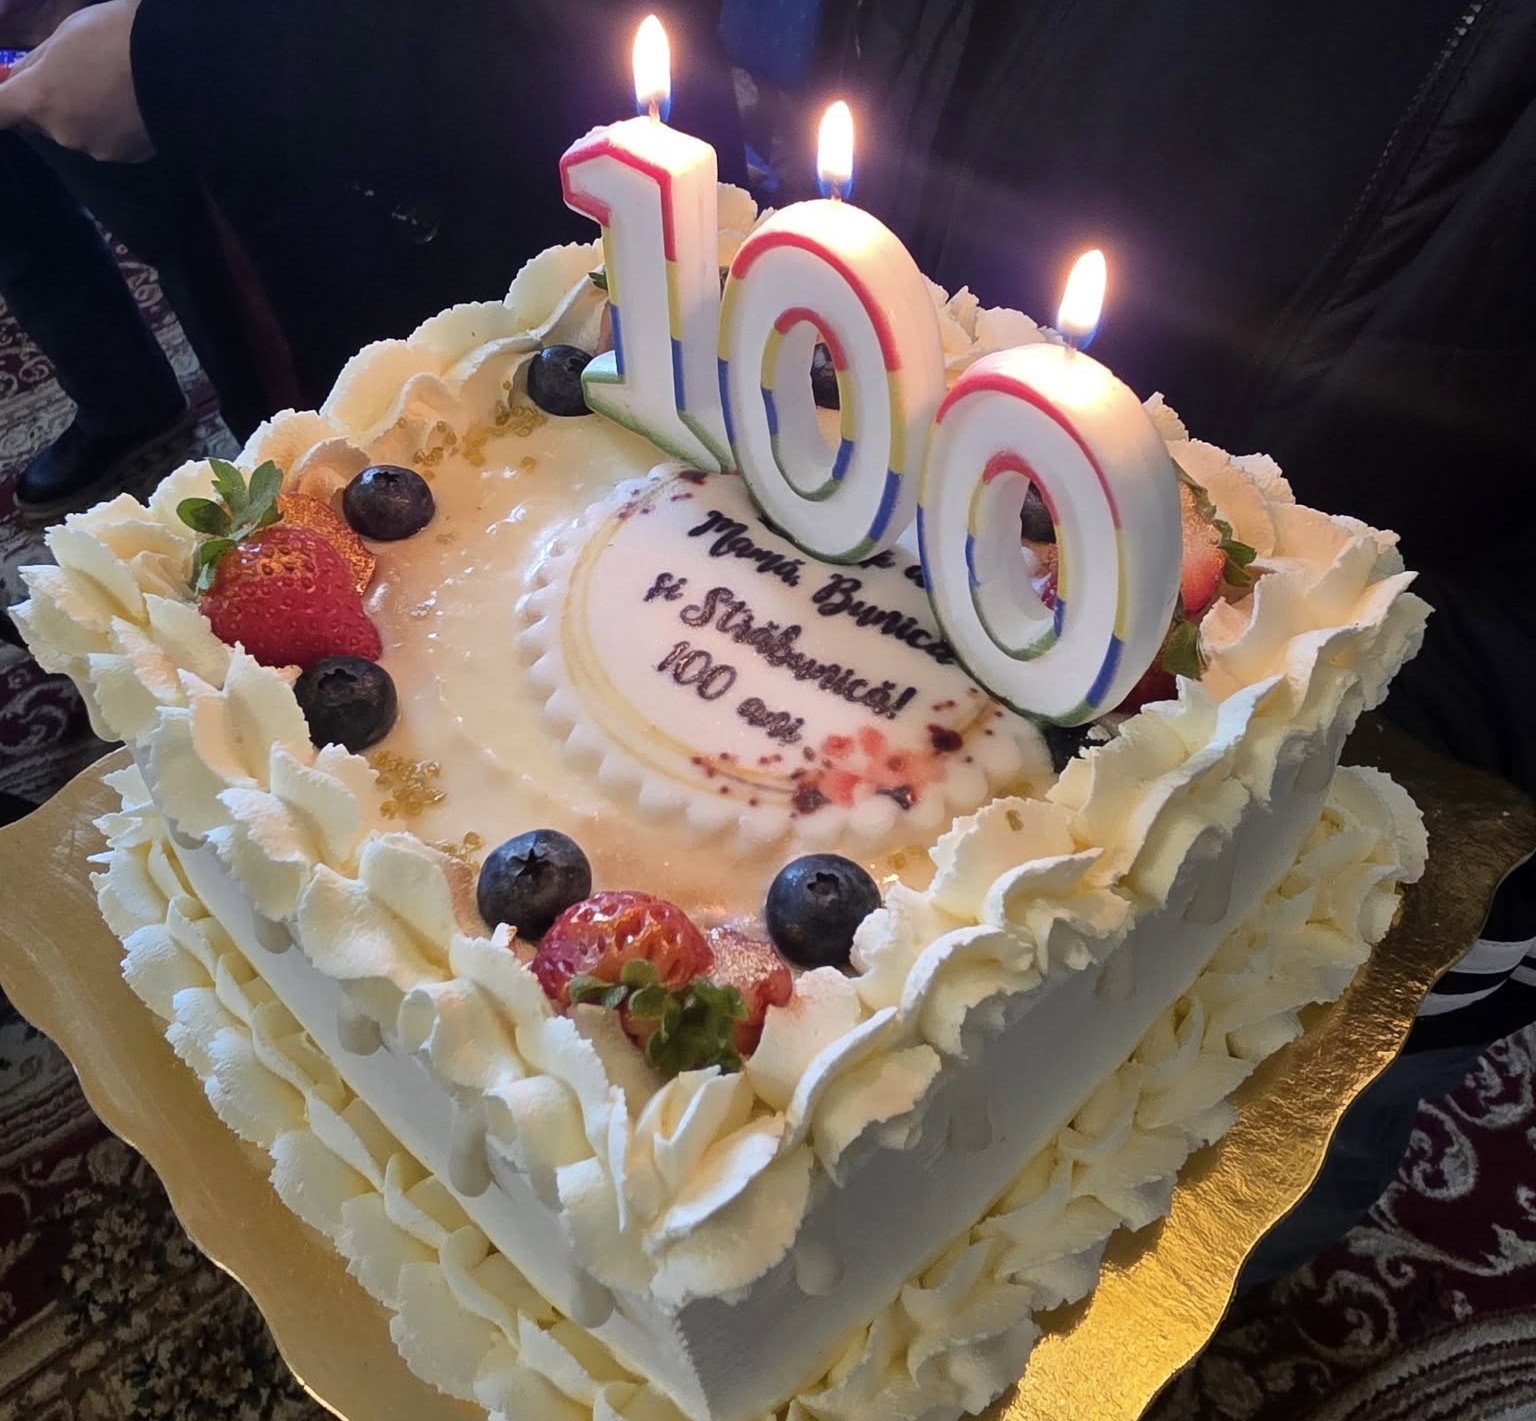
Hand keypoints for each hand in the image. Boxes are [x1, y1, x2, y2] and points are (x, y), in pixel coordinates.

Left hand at [0, 0, 151, 161]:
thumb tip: (20, 80)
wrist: (180, 64)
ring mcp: (97, 149)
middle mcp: (62, 133)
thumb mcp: (64, 35)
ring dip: (86, 115)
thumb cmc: (115, 36)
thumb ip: (35, 64)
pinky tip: (133, 106)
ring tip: (115, 90)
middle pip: (42, 121)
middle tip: (79, 75)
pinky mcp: (128, 158)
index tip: (6, 96)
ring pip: (78, 131)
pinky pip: (110, 141)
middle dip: (52, 102)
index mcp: (38, 99)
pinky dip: (115, 127)